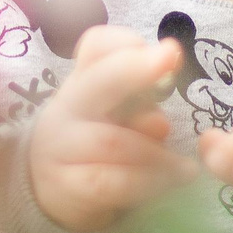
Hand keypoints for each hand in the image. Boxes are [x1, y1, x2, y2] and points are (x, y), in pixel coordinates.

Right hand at [28, 25, 192, 232]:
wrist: (48, 190)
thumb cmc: (95, 144)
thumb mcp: (115, 115)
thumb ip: (140, 104)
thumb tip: (160, 121)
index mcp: (83, 81)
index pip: (96, 47)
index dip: (125, 42)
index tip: (167, 50)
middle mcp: (68, 107)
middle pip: (99, 81)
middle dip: (137, 69)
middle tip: (171, 57)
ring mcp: (62, 146)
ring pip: (113, 141)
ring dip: (156, 153)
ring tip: (184, 167)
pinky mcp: (67, 186)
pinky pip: (112, 182)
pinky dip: (149, 182)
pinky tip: (174, 181)